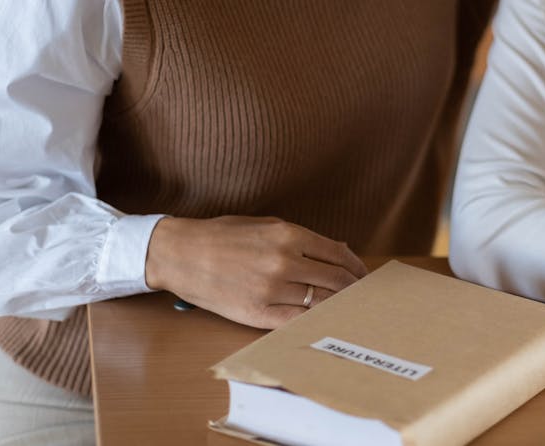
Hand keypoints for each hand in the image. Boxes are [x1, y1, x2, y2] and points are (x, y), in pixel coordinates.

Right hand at [145, 215, 367, 328]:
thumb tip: (339, 249)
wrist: (181, 254)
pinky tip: (321, 319)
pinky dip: (313, 320)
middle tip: (362, 295)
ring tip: (346, 309)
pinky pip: (296, 320)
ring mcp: (271, 289)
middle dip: (353, 288)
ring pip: (320, 302)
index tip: (363, 275)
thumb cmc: (224, 236)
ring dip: (337, 306)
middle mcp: (284, 261)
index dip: (356, 267)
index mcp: (288, 235)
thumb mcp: (266, 225)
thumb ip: (303, 238)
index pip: (338, 254)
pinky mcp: (256, 313)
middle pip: (335, 280)